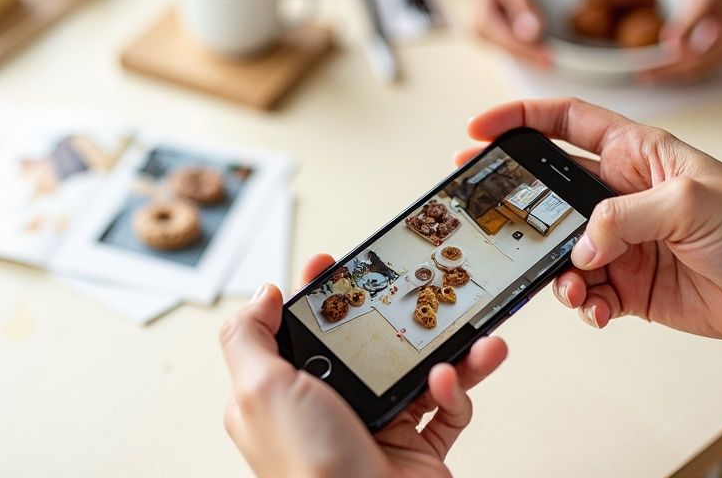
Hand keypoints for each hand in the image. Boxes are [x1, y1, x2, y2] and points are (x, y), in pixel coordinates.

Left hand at [220, 254, 507, 477]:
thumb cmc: (309, 471)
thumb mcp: (258, 392)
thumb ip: (249, 336)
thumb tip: (261, 294)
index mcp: (287, 393)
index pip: (305, 329)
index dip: (323, 294)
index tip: (340, 264)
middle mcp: (332, 408)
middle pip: (369, 344)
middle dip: (400, 317)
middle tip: (423, 290)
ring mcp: (378, 428)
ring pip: (418, 371)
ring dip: (450, 350)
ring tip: (472, 333)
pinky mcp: (418, 449)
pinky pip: (446, 407)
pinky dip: (456, 391)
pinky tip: (451, 382)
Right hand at [459, 98, 721, 342]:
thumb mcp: (689, 201)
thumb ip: (624, 217)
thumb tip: (580, 247)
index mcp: (635, 154)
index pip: (565, 123)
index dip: (519, 119)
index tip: (478, 130)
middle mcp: (621, 195)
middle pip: (548, 191)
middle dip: (513, 203)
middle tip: (481, 213)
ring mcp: (623, 241)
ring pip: (561, 250)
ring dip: (555, 270)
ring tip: (571, 286)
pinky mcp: (630, 285)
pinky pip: (586, 292)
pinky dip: (582, 303)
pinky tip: (596, 310)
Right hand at [467, 0, 551, 67]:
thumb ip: (522, 5)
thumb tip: (530, 34)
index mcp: (481, 20)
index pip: (509, 43)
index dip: (530, 52)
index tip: (550, 59)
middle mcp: (477, 32)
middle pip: (509, 50)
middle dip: (531, 56)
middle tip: (553, 64)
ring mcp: (482, 36)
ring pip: (510, 50)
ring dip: (529, 55)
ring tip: (549, 59)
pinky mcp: (490, 35)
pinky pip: (510, 45)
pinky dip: (525, 48)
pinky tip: (540, 50)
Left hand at [641, 0, 721, 82]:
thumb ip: (692, 21)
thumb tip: (675, 46)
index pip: (698, 64)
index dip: (672, 71)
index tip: (649, 71)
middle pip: (692, 72)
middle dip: (666, 75)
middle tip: (640, 77)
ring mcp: (714, 51)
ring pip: (687, 70)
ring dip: (665, 73)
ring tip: (641, 75)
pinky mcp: (703, 47)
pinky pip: (685, 61)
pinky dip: (668, 64)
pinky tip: (651, 64)